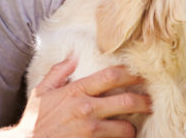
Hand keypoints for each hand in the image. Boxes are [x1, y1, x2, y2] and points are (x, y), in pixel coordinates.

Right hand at [13, 58, 149, 137]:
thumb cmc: (33, 120)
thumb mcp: (41, 92)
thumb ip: (58, 73)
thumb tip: (73, 56)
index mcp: (76, 91)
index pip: (110, 76)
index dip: (130, 74)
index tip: (141, 75)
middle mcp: (86, 108)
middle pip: (126, 101)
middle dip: (143, 101)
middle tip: (151, 102)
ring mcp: (89, 129)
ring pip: (124, 127)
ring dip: (132, 127)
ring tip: (136, 126)